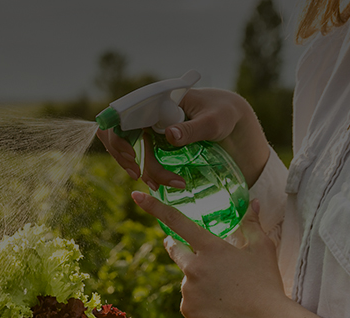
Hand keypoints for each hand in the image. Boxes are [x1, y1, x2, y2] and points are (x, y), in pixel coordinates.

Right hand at [99, 88, 270, 188]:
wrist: (231, 118)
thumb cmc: (224, 113)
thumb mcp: (213, 121)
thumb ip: (192, 128)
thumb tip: (169, 134)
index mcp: (157, 100)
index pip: (123, 115)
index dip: (119, 136)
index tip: (131, 157)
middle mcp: (148, 112)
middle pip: (118, 134)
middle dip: (122, 156)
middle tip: (137, 175)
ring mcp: (149, 126)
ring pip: (126, 147)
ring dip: (132, 166)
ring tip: (154, 185)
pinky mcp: (154, 140)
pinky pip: (138, 155)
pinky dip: (143, 170)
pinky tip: (155, 183)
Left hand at [131, 191, 326, 317]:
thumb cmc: (266, 282)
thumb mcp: (262, 248)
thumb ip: (252, 224)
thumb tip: (254, 203)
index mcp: (210, 248)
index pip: (177, 221)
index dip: (155, 207)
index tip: (136, 195)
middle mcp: (193, 267)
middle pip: (175, 250)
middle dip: (177, 246)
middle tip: (188, 248)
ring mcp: (188, 289)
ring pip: (188, 278)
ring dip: (199, 279)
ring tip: (226, 291)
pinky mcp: (187, 310)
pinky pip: (189, 300)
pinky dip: (201, 301)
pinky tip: (220, 306)